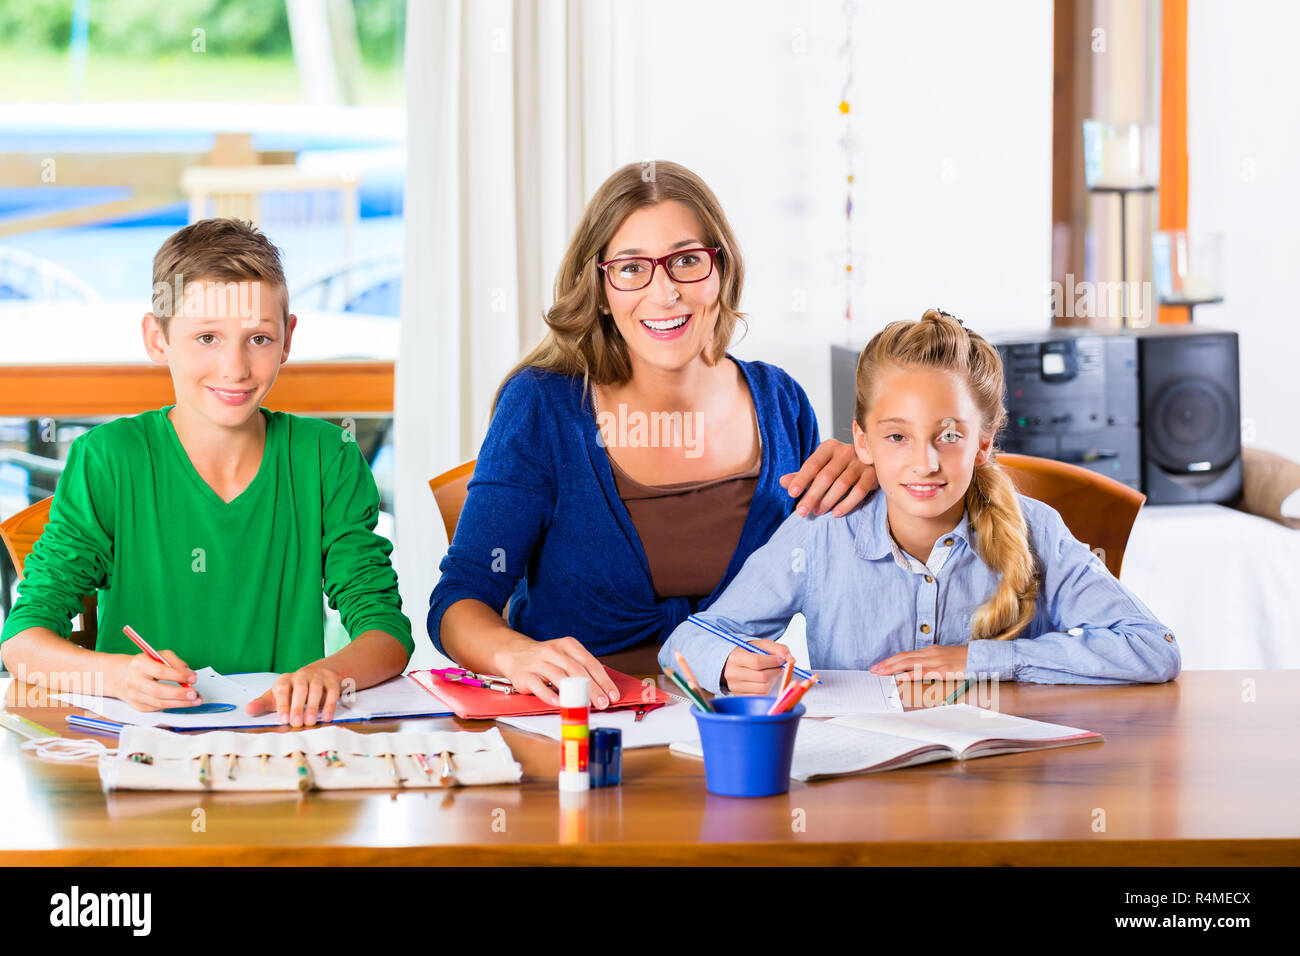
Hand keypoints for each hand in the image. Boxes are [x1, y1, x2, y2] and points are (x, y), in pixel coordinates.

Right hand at [109, 650, 199, 711]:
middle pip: (158, 691)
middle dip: (179, 694)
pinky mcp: (137, 706)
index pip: (160, 671)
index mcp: (139, 664)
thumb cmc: (146, 664)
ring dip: (180, 703)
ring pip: (159, 703)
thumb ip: (175, 662)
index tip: (193, 678)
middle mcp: (134, 680)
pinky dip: (172, 706)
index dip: (178, 675)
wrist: (121, 676)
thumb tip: (189, 674)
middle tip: (195, 694)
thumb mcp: (159, 655)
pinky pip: (157, 708)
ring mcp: (134, 695)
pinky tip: (183, 702)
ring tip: (195, 700)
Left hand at [246, 662, 342, 726]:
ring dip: (313, 706)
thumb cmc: (293, 691)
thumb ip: (262, 704)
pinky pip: (332, 691)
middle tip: (296, 723)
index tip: (283, 720)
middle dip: (298, 707)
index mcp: (285, 680)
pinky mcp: (331, 680)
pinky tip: (326, 717)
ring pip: (316, 689)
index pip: (283, 689)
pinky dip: (330, 704)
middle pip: (300, 689)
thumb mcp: (276, 696)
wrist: (317, 675)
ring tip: (310, 722)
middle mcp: (302, 675)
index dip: (283, 704)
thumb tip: (248, 709)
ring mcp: (318, 676)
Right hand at [498, 636, 620, 708]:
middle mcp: (554, 651)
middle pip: (578, 671)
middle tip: (603, 703)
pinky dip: (549, 695)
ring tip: (586, 706)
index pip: (590, 663)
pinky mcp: (525, 674)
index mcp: (568, 645)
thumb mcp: (565, 655)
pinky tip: (559, 703)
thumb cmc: (546, 658)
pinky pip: (539, 685)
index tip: (613, 695)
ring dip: (575, 694)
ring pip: (560, 677)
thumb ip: (582, 669)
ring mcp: (538, 662)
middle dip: (593, 689)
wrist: (514, 653)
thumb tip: (603, 690)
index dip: (604, 680)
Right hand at [722, 639, 793, 694]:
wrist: (735, 662)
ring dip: (772, 680)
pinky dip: (767, 688)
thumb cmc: (749, 653)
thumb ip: (778, 648)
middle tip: (778, 666)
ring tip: (771, 672)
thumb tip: (790, 659)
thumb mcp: (762, 645)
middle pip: (762, 677)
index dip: (773, 661)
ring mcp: (735, 686)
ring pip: (763, 688)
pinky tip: (765, 680)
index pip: (757, 661)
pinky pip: (761, 695)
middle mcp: (732, 673)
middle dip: (775, 671)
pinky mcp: (740, 696)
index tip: (781, 659)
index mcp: (736, 657)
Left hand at [779, 439, 877, 517]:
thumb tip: (782, 481)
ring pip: (842, 484)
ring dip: (828, 501)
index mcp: (829, 447)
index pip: (812, 464)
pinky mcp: (872, 474)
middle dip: (812, 495)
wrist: (868, 464)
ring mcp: (860, 462)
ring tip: (817, 512)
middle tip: (802, 512)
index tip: (792, 494)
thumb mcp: (819, 469)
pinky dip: (847, 503)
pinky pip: (859, 491)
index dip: (801, 479)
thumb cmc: (838, 468)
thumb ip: (802, 476)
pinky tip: (836, 513)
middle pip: (826, 476)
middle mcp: (845, 451)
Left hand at [870, 645, 968, 681]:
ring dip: (892, 668)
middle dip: (886, 664)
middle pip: (903, 658)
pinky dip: (909, 675)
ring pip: (909, 663)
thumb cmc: (964, 660)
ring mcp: (936, 661)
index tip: (879, 665)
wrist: (981, 658)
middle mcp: (930, 653)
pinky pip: (923, 672)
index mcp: (930, 651)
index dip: (891, 660)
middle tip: (873, 669)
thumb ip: (931, 663)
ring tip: (880, 673)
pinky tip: (900, 677)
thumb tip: (918, 670)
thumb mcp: (945, 658)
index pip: (906, 655)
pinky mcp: (942, 669)